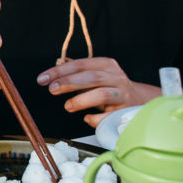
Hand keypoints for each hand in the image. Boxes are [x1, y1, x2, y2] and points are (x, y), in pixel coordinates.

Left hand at [36, 57, 155, 126]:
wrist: (140, 101)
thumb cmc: (109, 88)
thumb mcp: (96, 76)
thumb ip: (77, 75)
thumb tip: (50, 79)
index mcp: (107, 65)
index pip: (80, 64)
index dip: (60, 71)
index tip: (43, 78)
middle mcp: (116, 77)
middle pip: (91, 77)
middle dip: (69, 83)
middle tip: (52, 89)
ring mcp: (123, 94)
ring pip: (102, 94)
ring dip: (81, 100)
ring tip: (68, 106)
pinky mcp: (126, 112)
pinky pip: (108, 116)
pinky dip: (94, 118)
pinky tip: (86, 118)